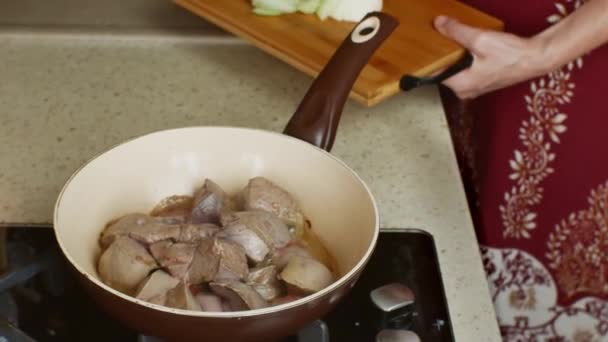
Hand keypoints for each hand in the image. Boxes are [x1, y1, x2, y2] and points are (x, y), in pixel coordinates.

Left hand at [433, 15, 547, 98]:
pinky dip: (464, 59)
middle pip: (444, 71)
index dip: (428, 59)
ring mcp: (474, 88)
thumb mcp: (480, 39)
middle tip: (440, 39)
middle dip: (442, 55)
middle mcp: (466, 91)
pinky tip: (468, 47)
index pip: (433, 74)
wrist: (536, 58)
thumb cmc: (512, 55)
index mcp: (461, 85)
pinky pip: (465, 70)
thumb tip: (440, 24)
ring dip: (454, 56)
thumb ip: (457, 32)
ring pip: (455, 70)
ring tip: (455, 41)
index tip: (423, 48)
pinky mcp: (482, 82)